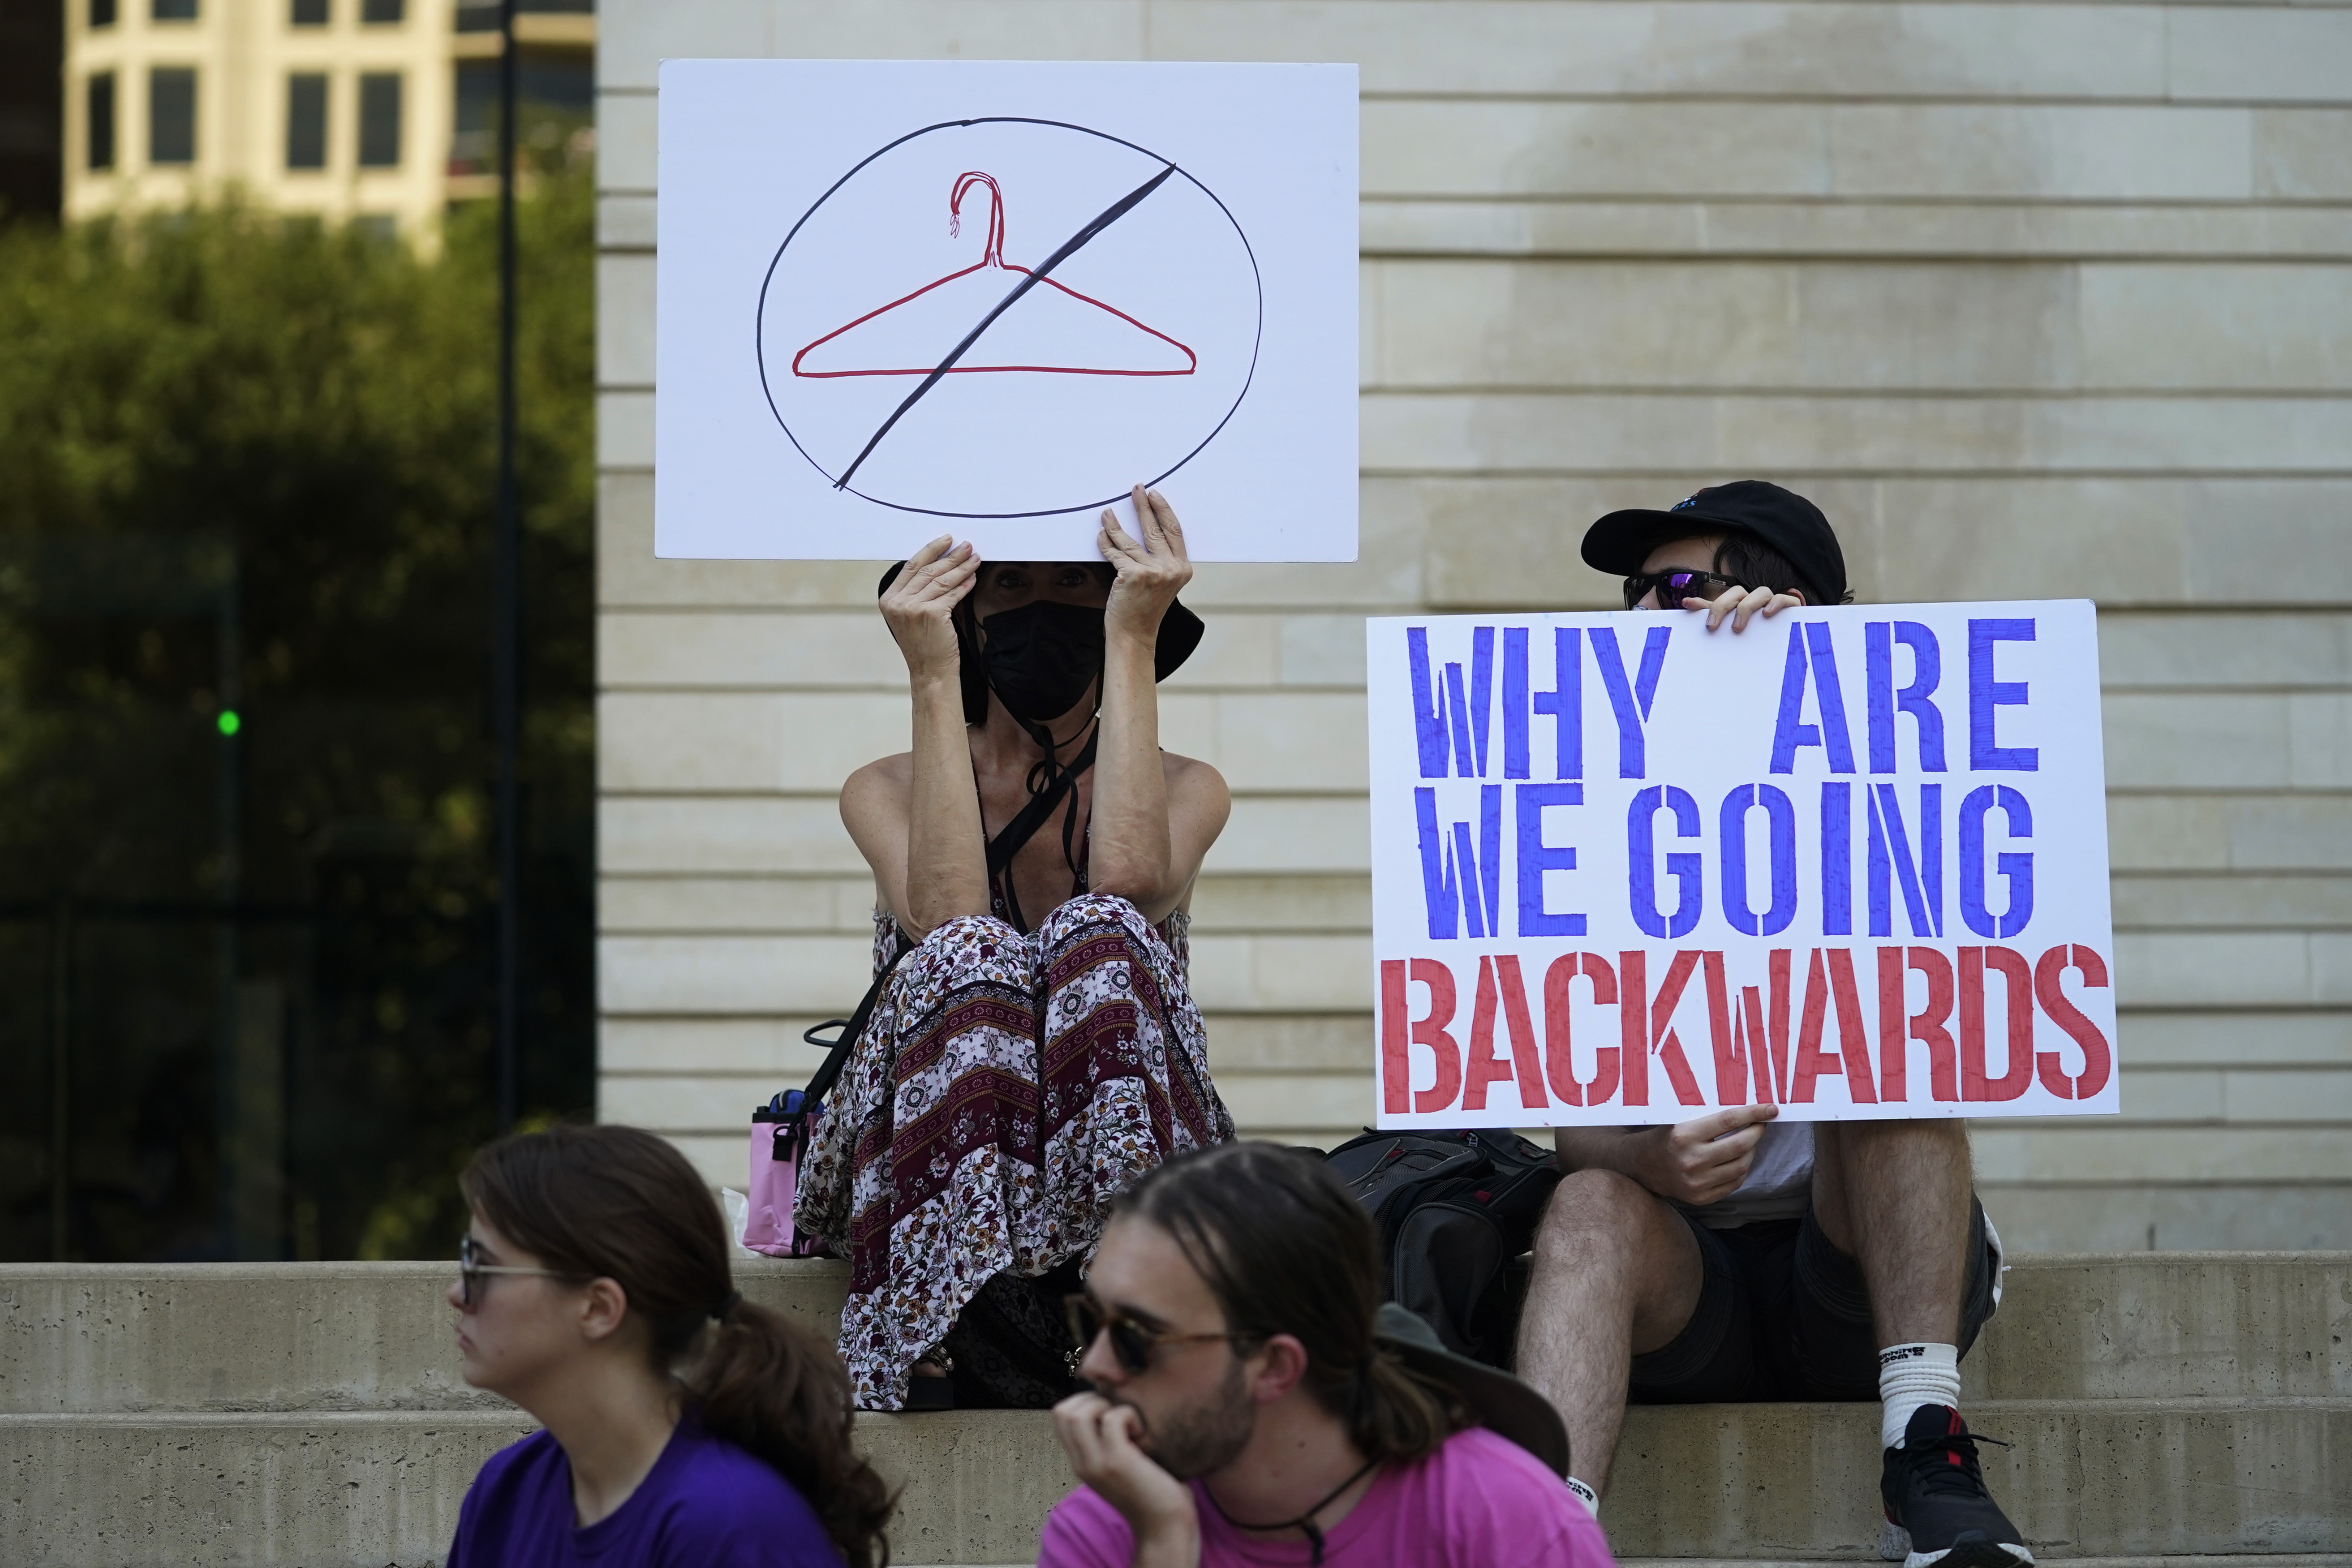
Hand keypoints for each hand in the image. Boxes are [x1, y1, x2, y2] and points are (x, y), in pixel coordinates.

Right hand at [879, 534, 977, 680]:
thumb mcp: (911, 615)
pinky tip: (973, 578)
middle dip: (950, 556)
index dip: (931, 550)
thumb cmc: (924, 644)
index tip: (947, 540)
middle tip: (967, 546)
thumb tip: (941, 563)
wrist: (930, 671)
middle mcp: (898, 602)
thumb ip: (917, 591)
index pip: (911, 566)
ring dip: (961, 567)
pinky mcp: (932, 614)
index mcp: (889, 599)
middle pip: (928, 570)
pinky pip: (952, 594)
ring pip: (941, 580)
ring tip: (975, 559)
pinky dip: (964, 585)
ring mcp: (913, 608)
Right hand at [1053, 1391, 1198, 1563]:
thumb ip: (1105, 1442)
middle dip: (1089, 1398)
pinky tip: (1141, 1432)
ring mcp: (1097, 1463)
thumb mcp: (1117, 1464)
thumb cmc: (1151, 1490)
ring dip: (1105, 1404)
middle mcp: (1082, 1463)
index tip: (1109, 1409)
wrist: (1165, 1524)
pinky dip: (1129, 1414)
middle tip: (1115, 1412)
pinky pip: (1112, 1418)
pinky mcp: (1117, 1462)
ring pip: (1077, 1413)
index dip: (1082, 1401)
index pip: (1060, 1418)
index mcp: (1080, 1462)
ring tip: (1125, 1421)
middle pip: (1061, 1412)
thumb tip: (1109, 1405)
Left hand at [1099, 486, 1191, 649]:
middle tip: (1136, 490)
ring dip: (1115, 524)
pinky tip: (1101, 535)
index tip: (1154, 496)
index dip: (1163, 510)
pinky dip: (1105, 543)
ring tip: (1107, 513)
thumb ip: (1161, 561)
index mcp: (1183, 569)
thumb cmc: (1144, 610)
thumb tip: (1147, 532)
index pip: (1174, 531)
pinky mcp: (1133, 575)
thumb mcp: (1162, 583)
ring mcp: (1153, 572)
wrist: (1133, 634)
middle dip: (1143, 506)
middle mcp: (1171, 569)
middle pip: (1154, 529)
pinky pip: (1115, 553)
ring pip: (1130, 541)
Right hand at [1632, 1104, 1778, 1204]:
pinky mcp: (1701, 1197)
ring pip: (1741, 1165)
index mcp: (1684, 1135)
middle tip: (1762, 1124)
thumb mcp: (1679, 1120)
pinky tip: (1739, 1159)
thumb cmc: (1664, 1137)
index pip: (1728, 1120)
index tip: (1771, 1109)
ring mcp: (1697, 1182)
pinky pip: (1734, 1183)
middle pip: (1740, 1145)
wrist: (1641, 1167)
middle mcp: (1691, 1160)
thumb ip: (1708, 1118)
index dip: (1753, 1113)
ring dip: (1751, 1151)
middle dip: (1757, 1132)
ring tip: (1750, 1141)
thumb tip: (1745, 1110)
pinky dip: (1742, 1169)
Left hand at [1682, 583, 1803, 632]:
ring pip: (1761, 592)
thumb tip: (1685, 601)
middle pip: (1738, 592)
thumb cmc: (1754, 631)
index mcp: (1740, 603)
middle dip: (1724, 606)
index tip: (1706, 624)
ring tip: (1738, 627)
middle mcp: (1754, 599)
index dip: (1714, 606)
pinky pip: (1785, 599)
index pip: (1725, 598)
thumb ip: (1709, 614)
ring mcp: (1771, 602)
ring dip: (1748, 606)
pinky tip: (1767, 613)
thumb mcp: (1729, 624)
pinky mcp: (1790, 607)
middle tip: (1714, 627)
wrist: (1785, 641)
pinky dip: (1777, 603)